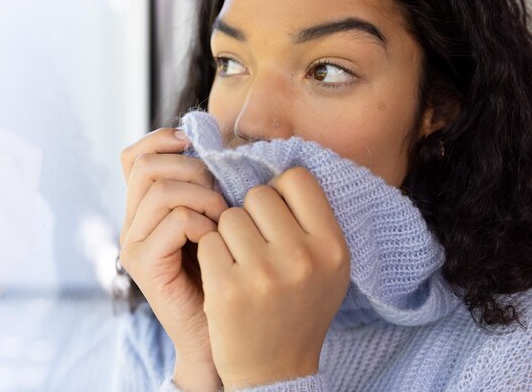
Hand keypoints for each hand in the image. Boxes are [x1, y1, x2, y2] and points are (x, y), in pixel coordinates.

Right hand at [119, 128, 226, 390]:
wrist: (216, 333)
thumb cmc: (223, 272)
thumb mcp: (214, 219)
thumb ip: (205, 188)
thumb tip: (215, 145)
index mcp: (144, 208)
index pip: (133, 157)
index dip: (161, 140)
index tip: (193, 144)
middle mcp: (132, 222)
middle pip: (147, 167)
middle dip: (192, 170)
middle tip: (220, 195)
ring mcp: (133, 244)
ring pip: (161, 191)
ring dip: (203, 196)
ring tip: (223, 219)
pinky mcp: (144, 265)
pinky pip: (175, 221)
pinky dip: (203, 223)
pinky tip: (217, 240)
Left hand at [197, 167, 350, 390]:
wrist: (275, 370)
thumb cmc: (299, 309)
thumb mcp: (327, 267)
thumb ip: (311, 221)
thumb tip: (278, 172)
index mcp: (332, 246)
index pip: (297, 178)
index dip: (280, 193)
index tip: (275, 216)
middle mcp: (302, 257)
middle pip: (258, 194)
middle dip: (251, 214)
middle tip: (255, 245)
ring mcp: (262, 273)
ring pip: (229, 216)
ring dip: (229, 235)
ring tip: (241, 264)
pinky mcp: (226, 288)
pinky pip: (208, 240)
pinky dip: (211, 255)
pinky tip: (224, 278)